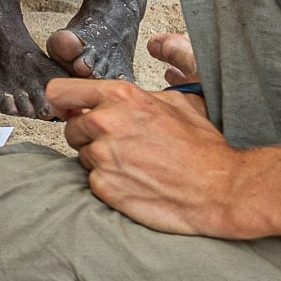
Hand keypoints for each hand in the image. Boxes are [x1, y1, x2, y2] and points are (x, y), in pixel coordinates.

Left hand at [50, 77, 258, 237]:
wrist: (219, 189)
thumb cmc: (202, 148)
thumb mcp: (175, 103)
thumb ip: (135, 96)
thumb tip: (109, 98)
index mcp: (121, 97)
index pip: (61, 91)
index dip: (63, 101)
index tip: (67, 109)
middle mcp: (105, 123)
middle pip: (71, 127)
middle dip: (89, 135)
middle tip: (120, 144)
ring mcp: (102, 157)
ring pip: (82, 154)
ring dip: (101, 159)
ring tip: (136, 164)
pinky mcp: (103, 186)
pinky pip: (93, 180)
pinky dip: (109, 182)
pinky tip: (136, 181)